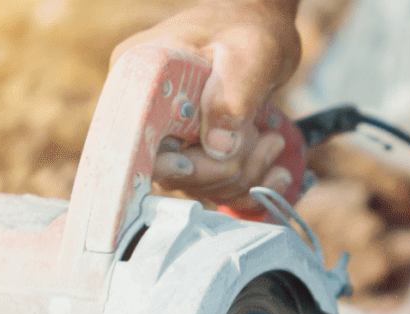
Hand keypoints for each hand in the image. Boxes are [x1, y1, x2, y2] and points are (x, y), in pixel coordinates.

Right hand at [112, 0, 300, 209]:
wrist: (259, 28)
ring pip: (199, 186)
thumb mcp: (248, 54)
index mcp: (138, 77)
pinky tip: (276, 172)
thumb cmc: (248, 29)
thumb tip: (218, 149)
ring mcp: (171, 137)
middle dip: (224, 169)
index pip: (133, 138)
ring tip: (271, 139)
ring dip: (245, 174)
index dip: (162, 163)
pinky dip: (250, 187)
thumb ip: (231, 97)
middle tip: (265, 139)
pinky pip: (217, 190)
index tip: (191, 163)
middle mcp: (147, 112)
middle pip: (170, 173)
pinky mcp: (196, 153)